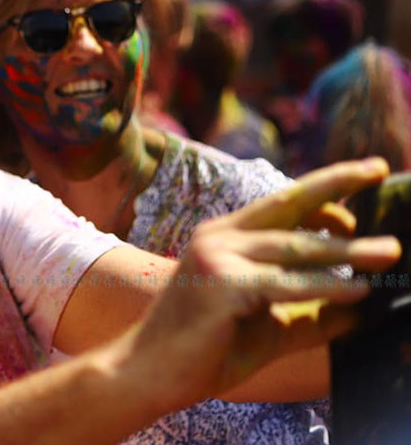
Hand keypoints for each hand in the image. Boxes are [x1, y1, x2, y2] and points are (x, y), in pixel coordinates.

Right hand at [127, 157, 402, 408]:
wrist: (150, 371)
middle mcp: (220, 236)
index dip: (323, 200)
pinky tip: (358, 292)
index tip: (359, 211)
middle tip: (377, 167)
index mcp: (225, 237)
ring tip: (390, 252)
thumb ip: (311, 313)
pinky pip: (286, 284)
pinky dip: (326, 287)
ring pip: (297, 246)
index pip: (281, 205)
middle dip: (337, 182)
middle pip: (289, 201)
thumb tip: (363, 310)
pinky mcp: (223, 284)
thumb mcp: (269, 325)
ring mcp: (218, 256)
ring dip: (349, 249)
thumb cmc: (205, 349)